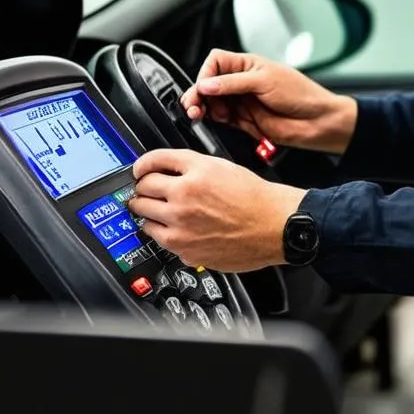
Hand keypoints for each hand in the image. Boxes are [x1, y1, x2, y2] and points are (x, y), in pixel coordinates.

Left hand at [128, 148, 305, 271]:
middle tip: (147, 190)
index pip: (151, 163)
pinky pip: (157, 238)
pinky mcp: (183, 250)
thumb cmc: (254, 198)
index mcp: (194, 174)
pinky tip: (174, 226)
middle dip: (142, 188)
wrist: (273, 225)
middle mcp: (183, 199)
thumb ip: (189, 165)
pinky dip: (161, 231)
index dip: (141, 165)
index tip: (139, 170)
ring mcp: (180, 227)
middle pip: (141, 190)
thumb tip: (162, 169)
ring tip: (157, 209)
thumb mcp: (221, 166)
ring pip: (142, 216)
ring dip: (146, 210)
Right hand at [181, 48, 356, 155]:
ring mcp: (242, 101)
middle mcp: (242, 82)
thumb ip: (233, 83)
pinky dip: (212, 119)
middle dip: (198, 92)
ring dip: (202, 107)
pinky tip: (211, 120)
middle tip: (195, 104)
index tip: (205, 86)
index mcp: (248, 65)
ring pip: (211, 102)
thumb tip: (207, 84)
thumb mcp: (265, 81)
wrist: (316, 121)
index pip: (216, 62)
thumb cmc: (301, 94)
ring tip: (200, 113)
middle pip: (209, 83)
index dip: (206, 73)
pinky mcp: (243, 120)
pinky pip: (220, 118)